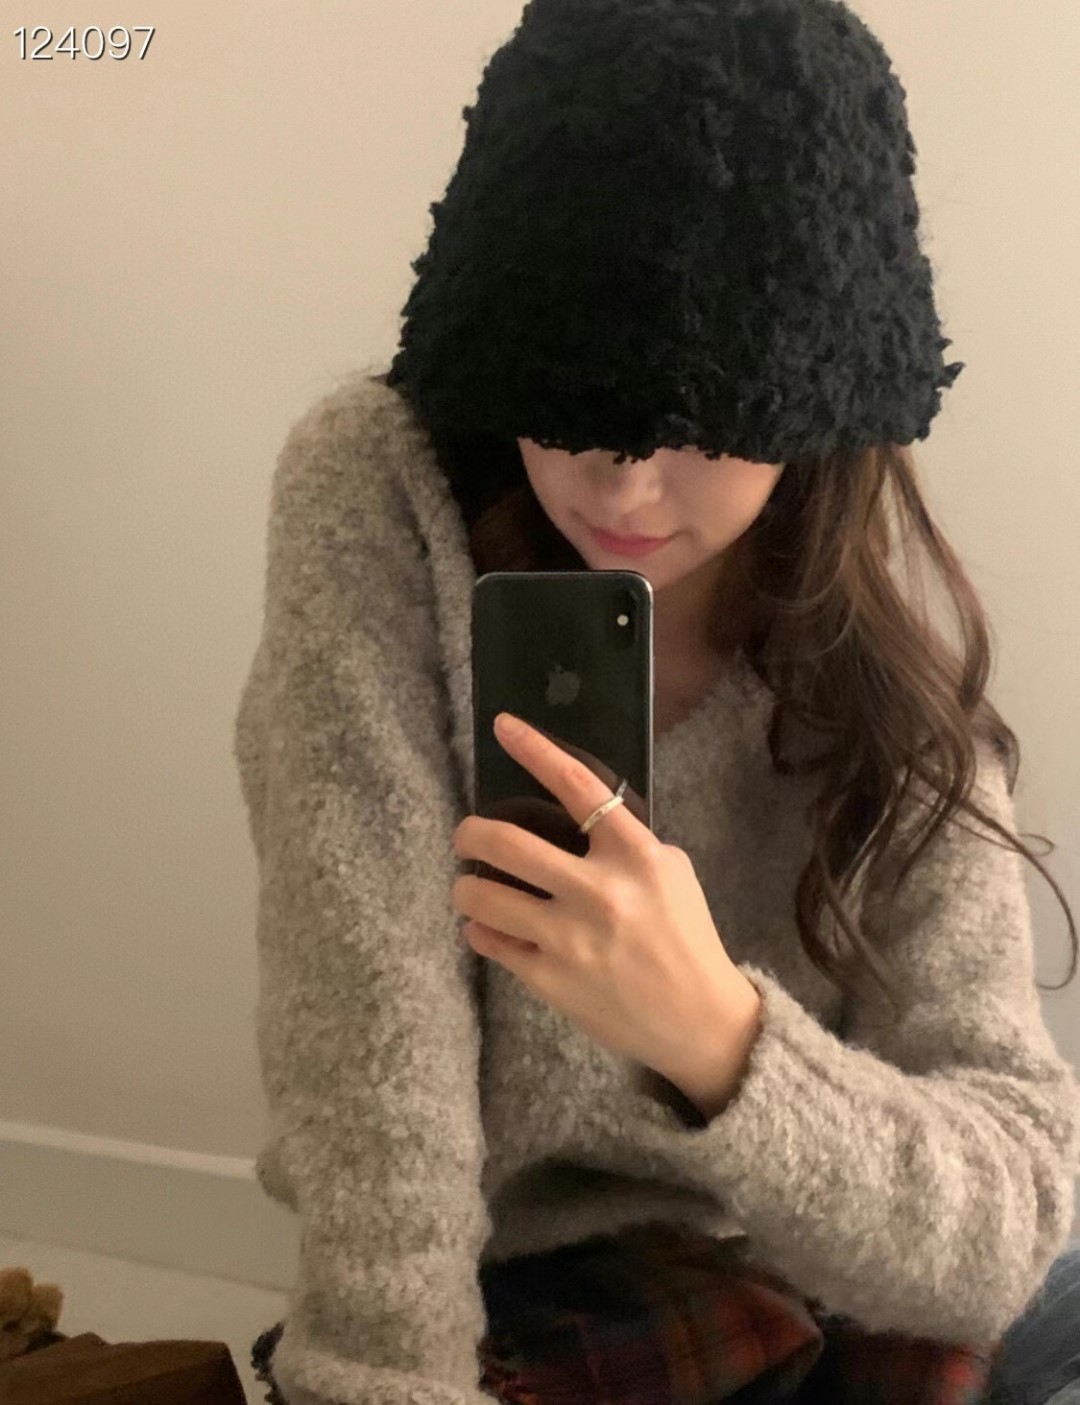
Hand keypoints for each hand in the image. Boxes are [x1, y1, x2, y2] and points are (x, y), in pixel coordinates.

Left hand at [451, 711, 757, 1095]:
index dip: (535, 749)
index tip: (502, 725)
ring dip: (466, 886)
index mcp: (636, 856)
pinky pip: (491, 943)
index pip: (577, 786)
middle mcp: (599, 892)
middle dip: (470, 833)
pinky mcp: (551, 980)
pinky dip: (480, 930)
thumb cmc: (686, 938)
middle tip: (465, 835)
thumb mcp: (672, 873)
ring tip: (471, 885)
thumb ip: (626, 842)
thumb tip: (575, 815)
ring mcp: (570, 939)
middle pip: (507, 843)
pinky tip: (487, 927)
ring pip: (483, 897)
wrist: (700, 1020)